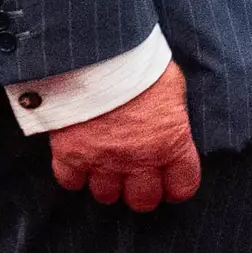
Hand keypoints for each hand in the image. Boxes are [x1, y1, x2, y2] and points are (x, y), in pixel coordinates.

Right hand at [46, 59, 201, 210]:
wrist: (96, 51)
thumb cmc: (139, 63)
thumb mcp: (171, 88)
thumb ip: (170, 116)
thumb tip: (168, 126)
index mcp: (170, 144)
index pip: (182, 187)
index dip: (176, 186)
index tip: (169, 182)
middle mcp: (138, 160)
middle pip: (142, 201)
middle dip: (140, 191)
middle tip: (135, 178)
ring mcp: (102, 160)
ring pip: (106, 195)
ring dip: (107, 183)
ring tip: (106, 166)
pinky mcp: (69, 153)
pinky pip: (70, 182)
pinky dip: (74, 175)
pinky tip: (79, 161)